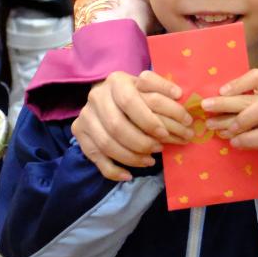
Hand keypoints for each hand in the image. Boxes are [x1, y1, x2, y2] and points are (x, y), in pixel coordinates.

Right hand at [72, 69, 192, 182]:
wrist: (110, 95)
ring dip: (131, 157)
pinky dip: (113, 170)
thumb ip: (163, 87)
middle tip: (159, 148)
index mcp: (116, 81)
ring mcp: (85, 116)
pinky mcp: (79, 133)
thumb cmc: (136, 92)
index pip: (130, 102)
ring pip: (106, 144)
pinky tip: (128, 175)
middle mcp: (96, 97)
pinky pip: (95, 157)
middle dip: (141, 142)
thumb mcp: (149, 84)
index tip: (165, 134)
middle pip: (117, 126)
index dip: (148, 121)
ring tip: (150, 161)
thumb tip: (178, 94)